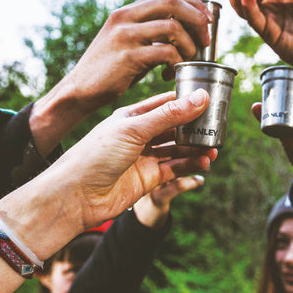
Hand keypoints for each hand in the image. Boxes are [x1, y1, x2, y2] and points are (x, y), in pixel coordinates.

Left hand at [48, 89, 216, 230]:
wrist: (75, 195)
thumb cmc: (97, 154)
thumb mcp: (135, 128)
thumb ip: (170, 115)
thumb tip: (201, 97)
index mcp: (133, 116)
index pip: (166, 104)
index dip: (187, 101)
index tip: (210, 99)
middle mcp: (140, 135)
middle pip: (175, 128)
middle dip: (195, 128)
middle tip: (217, 127)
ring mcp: (145, 157)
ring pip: (177, 149)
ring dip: (195, 148)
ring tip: (214, 148)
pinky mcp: (148, 178)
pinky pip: (174, 168)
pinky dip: (190, 165)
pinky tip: (204, 162)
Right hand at [63, 0, 213, 112]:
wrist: (80, 90)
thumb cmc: (111, 69)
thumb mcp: (128, 43)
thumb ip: (150, 33)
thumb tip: (184, 32)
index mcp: (127, 12)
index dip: (193, 3)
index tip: (207, 20)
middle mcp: (125, 17)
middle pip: (172, 2)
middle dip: (197, 19)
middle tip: (205, 41)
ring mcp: (125, 35)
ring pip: (172, 27)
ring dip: (189, 45)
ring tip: (188, 61)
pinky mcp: (128, 56)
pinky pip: (165, 52)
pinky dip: (177, 63)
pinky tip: (170, 74)